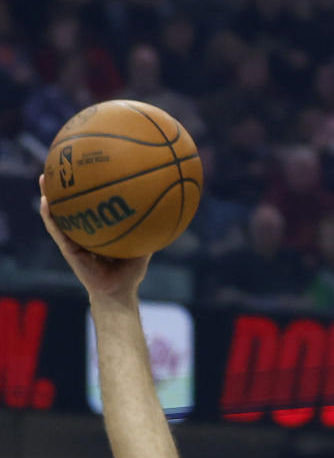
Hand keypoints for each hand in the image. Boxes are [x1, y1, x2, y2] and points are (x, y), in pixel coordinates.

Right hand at [39, 174, 150, 303]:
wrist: (119, 293)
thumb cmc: (130, 274)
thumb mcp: (143, 249)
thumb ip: (150, 231)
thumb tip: (166, 212)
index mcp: (97, 230)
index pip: (89, 205)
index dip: (85, 187)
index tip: (83, 167)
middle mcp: (83, 233)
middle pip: (70, 204)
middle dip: (64, 185)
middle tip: (59, 163)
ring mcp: (73, 241)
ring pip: (57, 215)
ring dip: (48, 195)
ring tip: (43, 177)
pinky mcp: (68, 250)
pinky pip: (56, 231)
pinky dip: (49, 217)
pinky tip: (45, 202)